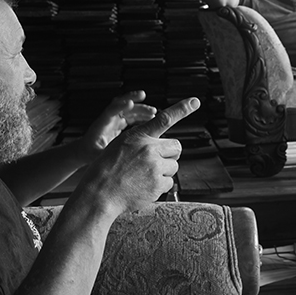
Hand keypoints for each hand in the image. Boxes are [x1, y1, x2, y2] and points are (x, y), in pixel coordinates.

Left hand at [80, 91, 156, 162]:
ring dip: (140, 108)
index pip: (110, 111)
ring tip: (153, 112)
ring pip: (128, 110)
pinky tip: (149, 120)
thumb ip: (106, 155)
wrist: (84, 151)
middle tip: (146, 102)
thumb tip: (116, 158)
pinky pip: (130, 116)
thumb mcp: (96, 156)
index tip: (130, 103)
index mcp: (101, 125)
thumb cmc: (88, 152)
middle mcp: (108, 120)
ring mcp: (113, 120)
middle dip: (133, 100)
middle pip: (120, 105)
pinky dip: (140, 116)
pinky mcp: (118, 124)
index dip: (120, 106)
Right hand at [83, 97, 200, 215]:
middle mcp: (149, 149)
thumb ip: (141, 139)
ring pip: (174, 166)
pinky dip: (160, 186)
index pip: (164, 119)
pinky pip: (169, 183)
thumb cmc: (108, 169)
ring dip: (164, 171)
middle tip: (155, 162)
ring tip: (144, 176)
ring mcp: (154, 167)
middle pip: (176, 147)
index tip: (195, 102)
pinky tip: (144, 186)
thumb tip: (158, 141)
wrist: (100, 193)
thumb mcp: (120, 143)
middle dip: (170, 154)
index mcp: (139, 136)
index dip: (181, 109)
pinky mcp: (158, 184)